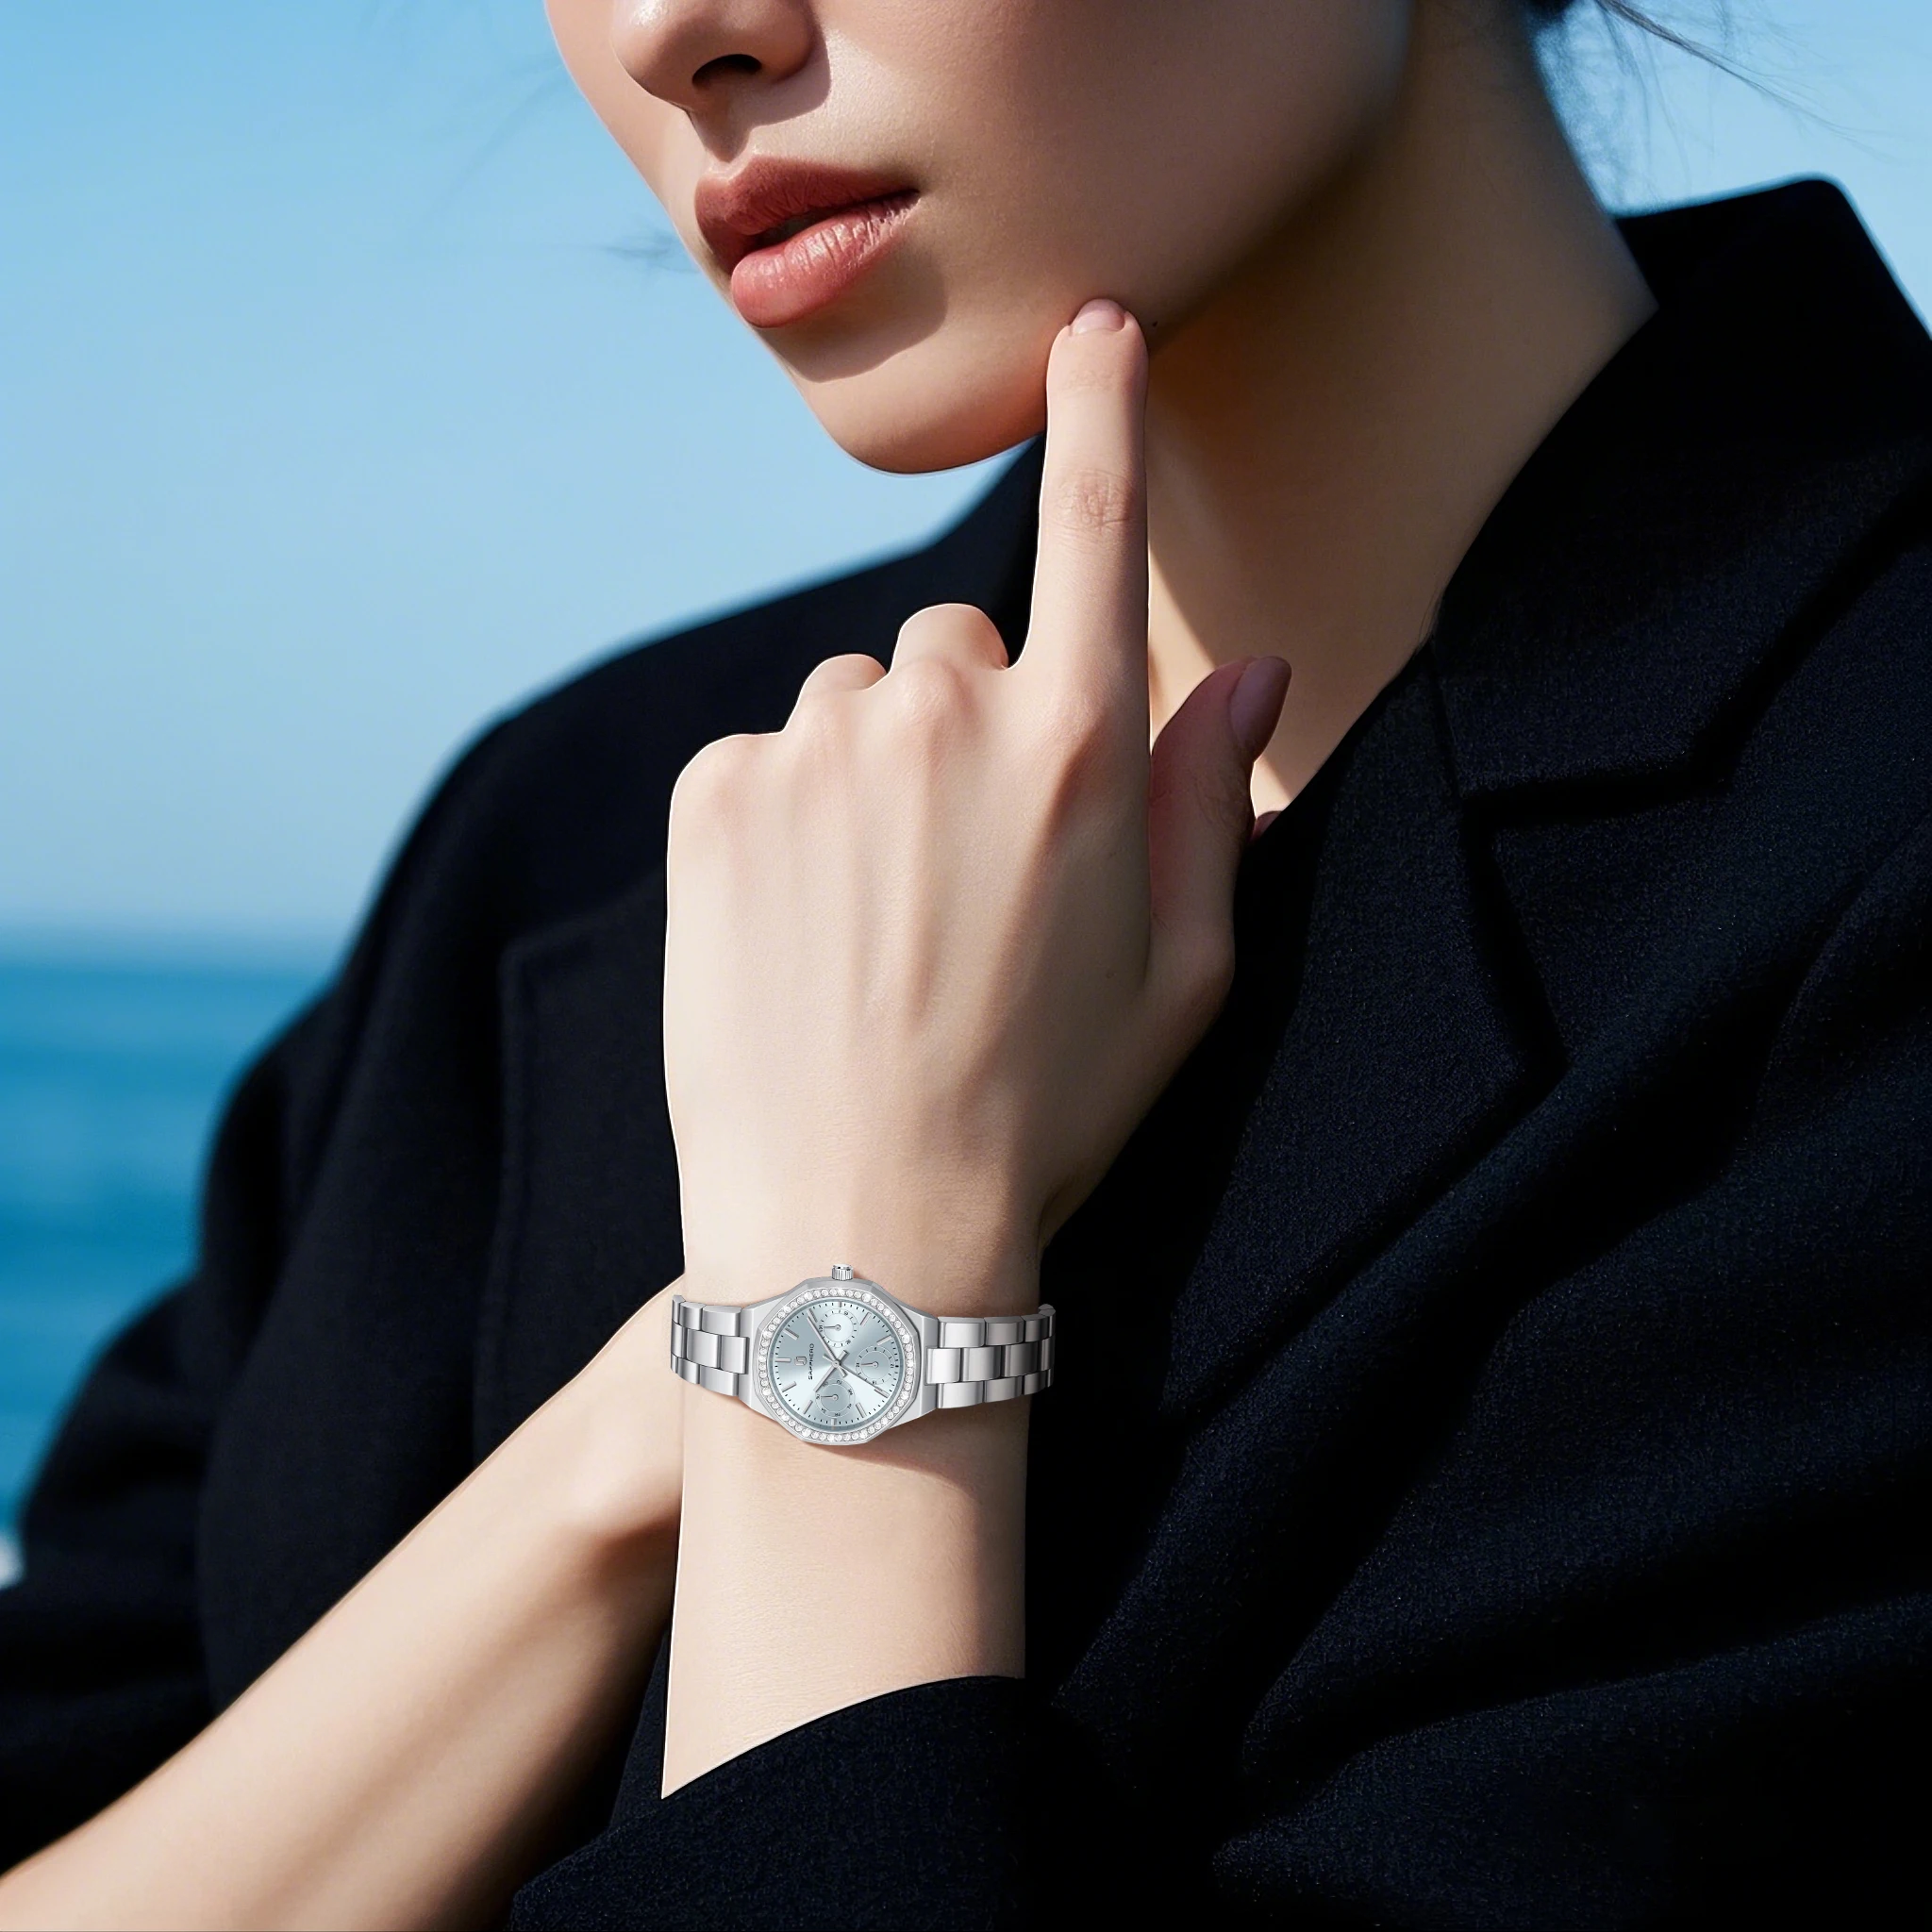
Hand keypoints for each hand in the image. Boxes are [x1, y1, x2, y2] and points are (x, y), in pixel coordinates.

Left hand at [662, 299, 1287, 1314]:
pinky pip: (767, 755)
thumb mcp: (1183, 977)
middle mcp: (944, 716)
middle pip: (957, 643)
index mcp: (1079, 751)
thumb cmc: (1049, 1113)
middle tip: (966, 877)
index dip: (1104, 416)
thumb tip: (1253, 670)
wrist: (859, 1232)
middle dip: (970, 726)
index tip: (1098, 329)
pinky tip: (802, 934)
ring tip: (876, 925)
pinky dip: (785, 817)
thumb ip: (1218, 801)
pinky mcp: (715, 792)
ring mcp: (816, 748)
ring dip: (872, 775)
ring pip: (856, 703)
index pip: (1096, 530)